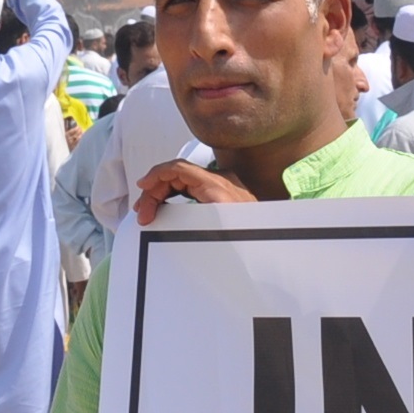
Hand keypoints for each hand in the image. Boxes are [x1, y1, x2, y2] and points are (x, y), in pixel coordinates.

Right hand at [133, 159, 253, 225]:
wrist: (271, 243)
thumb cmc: (249, 236)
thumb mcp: (215, 229)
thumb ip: (187, 220)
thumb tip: (162, 216)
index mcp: (216, 185)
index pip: (178, 168)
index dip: (156, 175)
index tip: (142, 187)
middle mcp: (220, 181)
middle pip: (178, 175)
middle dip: (156, 191)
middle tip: (143, 212)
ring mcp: (223, 186)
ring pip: (184, 182)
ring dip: (164, 194)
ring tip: (150, 213)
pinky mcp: (223, 195)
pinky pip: (193, 189)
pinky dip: (176, 196)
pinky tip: (167, 208)